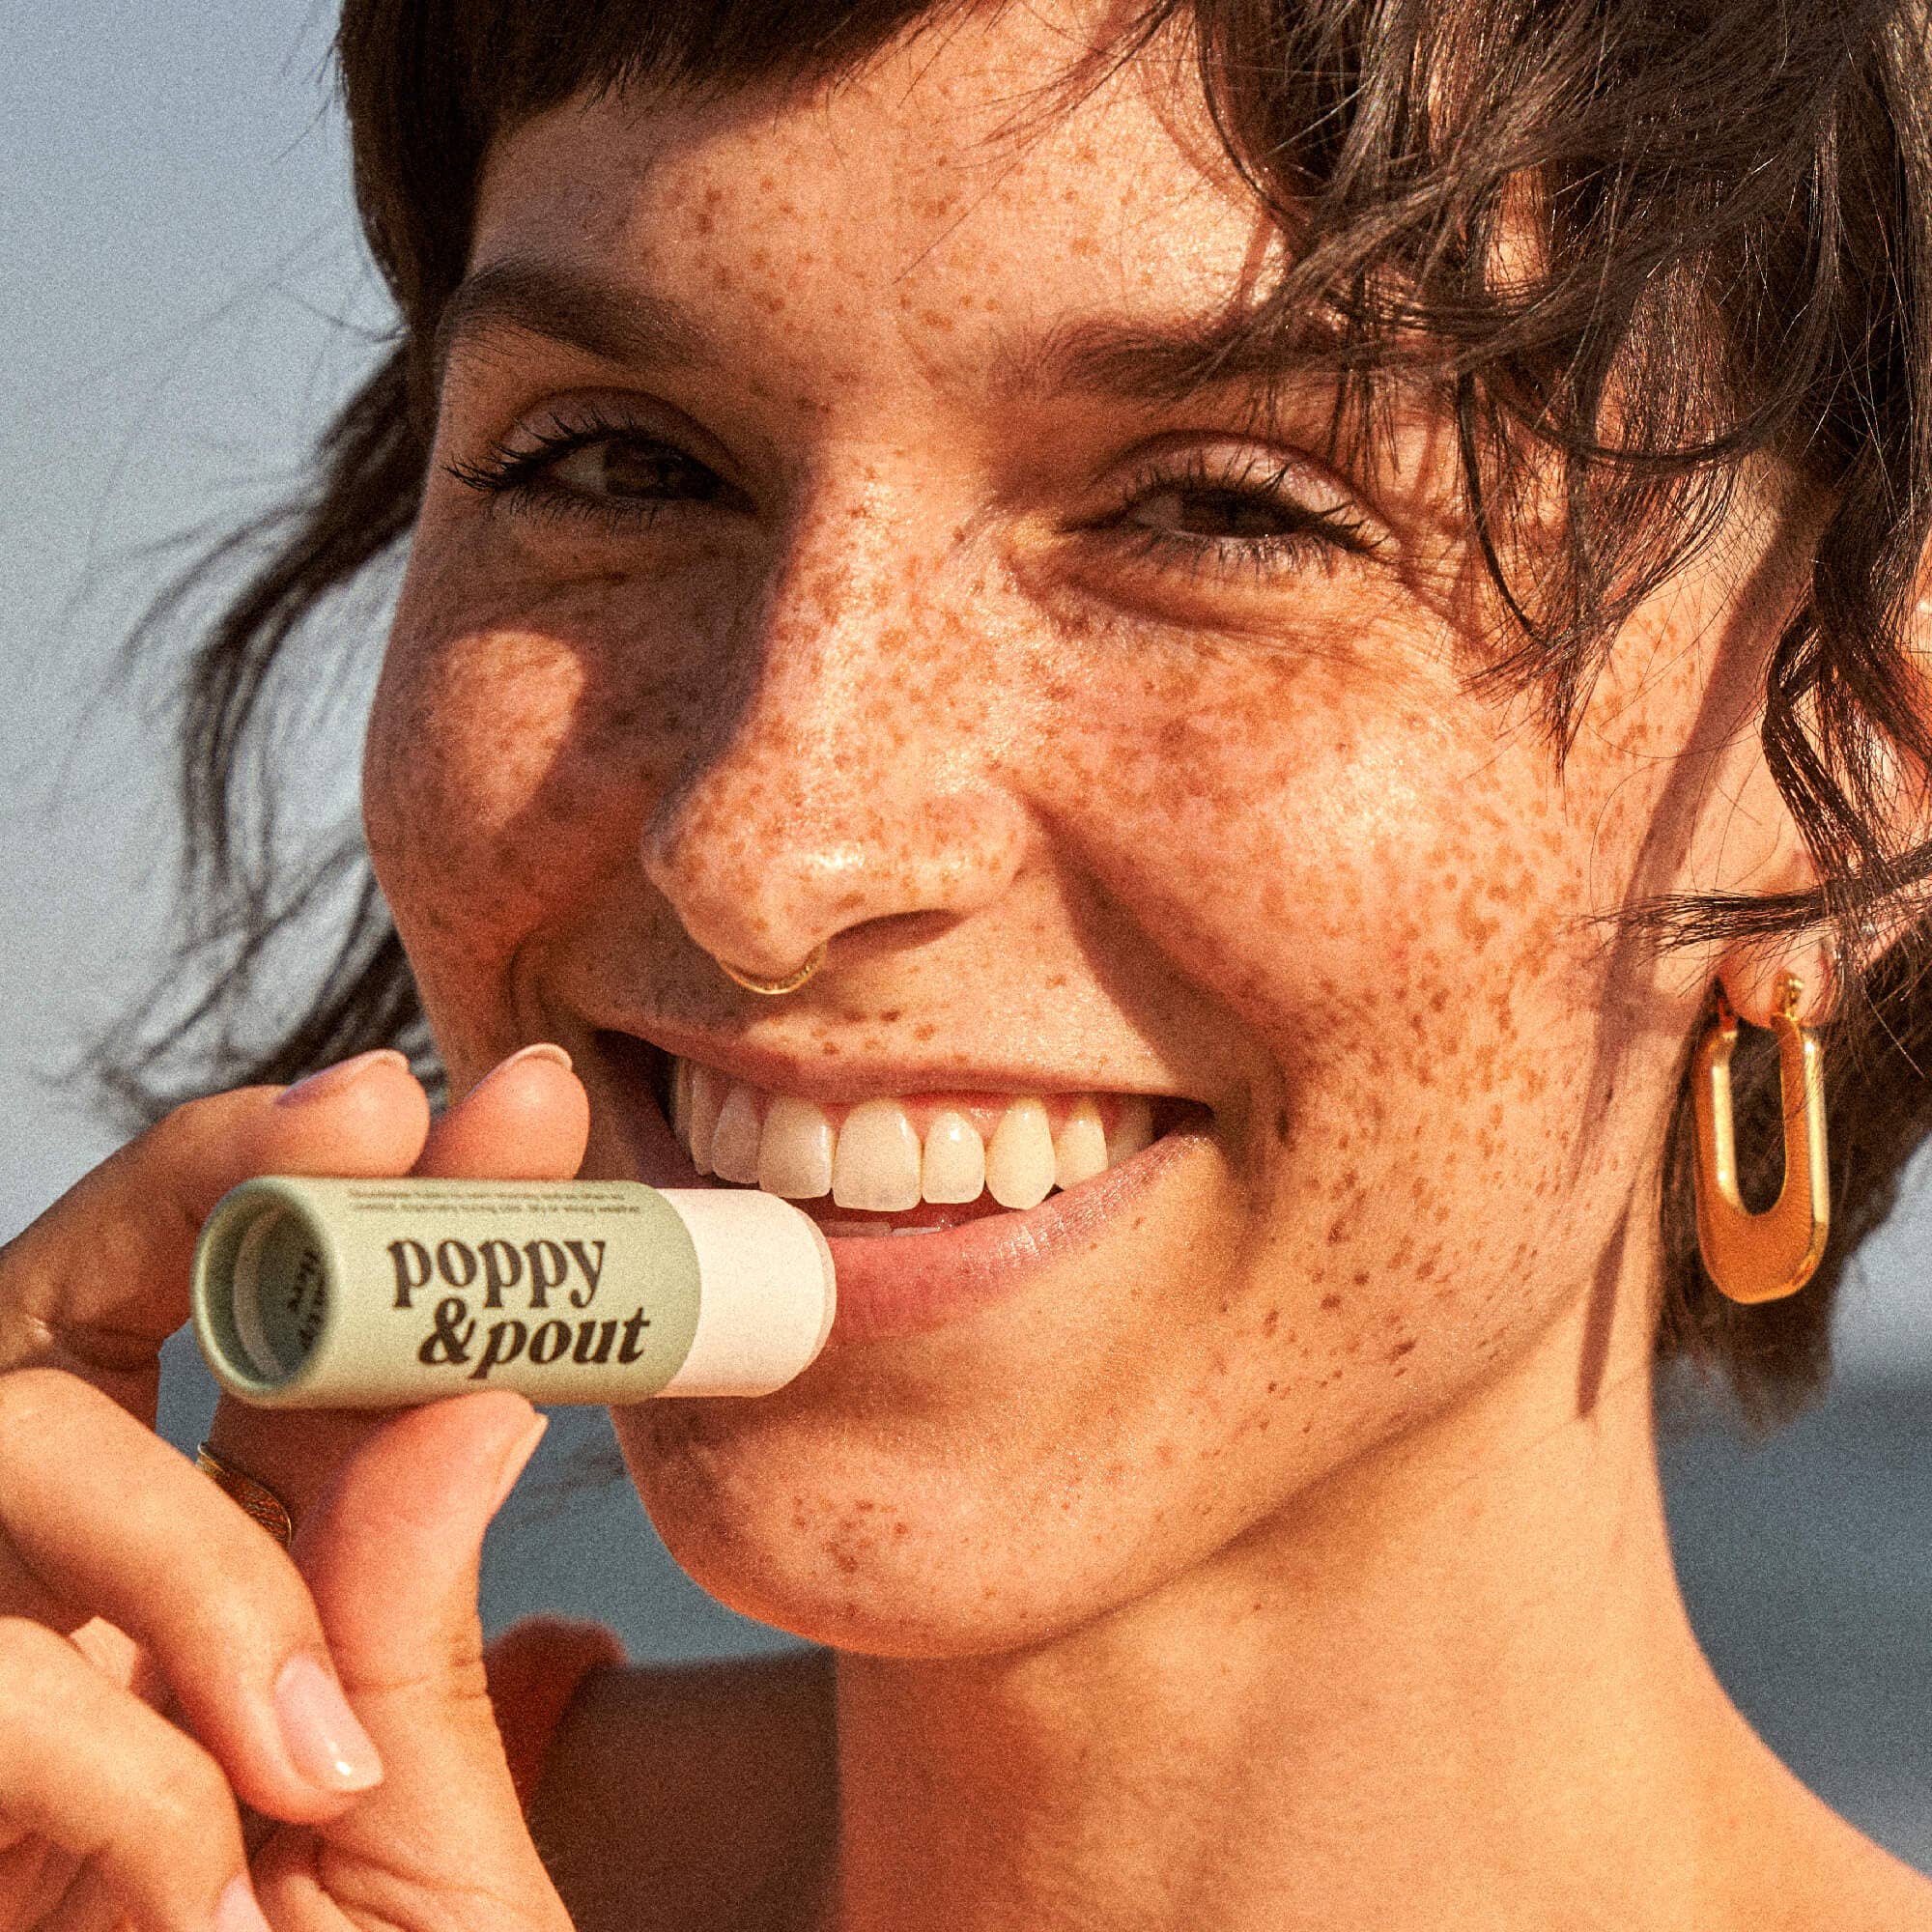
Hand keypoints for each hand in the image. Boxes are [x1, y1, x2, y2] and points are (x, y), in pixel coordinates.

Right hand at [0, 1046, 590, 1931]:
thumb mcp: (424, 1867)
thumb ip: (415, 1634)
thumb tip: (473, 1389)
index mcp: (228, 1601)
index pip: (290, 1345)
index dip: (385, 1199)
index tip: (495, 1089)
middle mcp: (69, 1607)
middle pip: (78, 1299)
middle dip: (219, 1181)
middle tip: (369, 1110)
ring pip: (2, 1431)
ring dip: (174, 1540)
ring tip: (307, 1750)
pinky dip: (102, 1746)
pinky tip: (208, 1865)